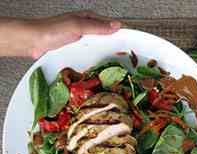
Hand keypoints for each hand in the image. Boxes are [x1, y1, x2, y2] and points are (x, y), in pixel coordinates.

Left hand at [0, 11, 120, 57]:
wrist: (34, 41)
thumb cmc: (52, 30)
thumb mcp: (77, 25)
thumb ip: (96, 26)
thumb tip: (115, 26)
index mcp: (89, 18)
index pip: (111, 24)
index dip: (122, 32)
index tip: (134, 41)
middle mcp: (87, 28)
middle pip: (107, 36)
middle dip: (116, 45)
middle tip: (127, 55)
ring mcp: (82, 39)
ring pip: (100, 46)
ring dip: (106, 53)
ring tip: (116, 61)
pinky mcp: (77, 49)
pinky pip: (91, 53)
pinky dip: (96, 58)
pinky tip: (99, 64)